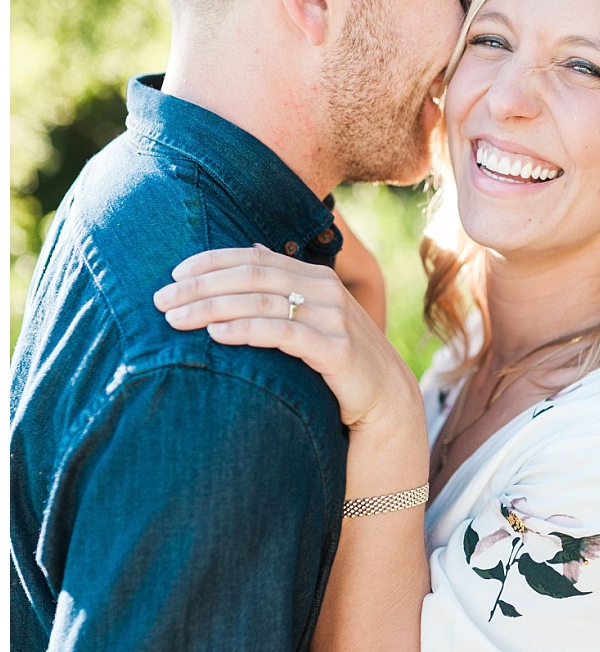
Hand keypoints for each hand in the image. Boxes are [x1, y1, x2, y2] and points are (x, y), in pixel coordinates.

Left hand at [153, 245, 417, 429]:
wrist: (386, 399)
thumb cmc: (338, 359)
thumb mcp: (312, 318)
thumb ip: (284, 288)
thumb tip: (251, 252)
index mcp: (315, 276)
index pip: (253, 258)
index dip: (211, 262)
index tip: (173, 274)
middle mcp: (325, 290)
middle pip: (251, 276)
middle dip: (200, 285)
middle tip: (160, 299)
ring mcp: (333, 318)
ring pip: (262, 302)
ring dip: (212, 308)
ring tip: (176, 319)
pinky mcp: (338, 350)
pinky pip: (284, 334)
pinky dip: (246, 329)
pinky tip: (217, 334)